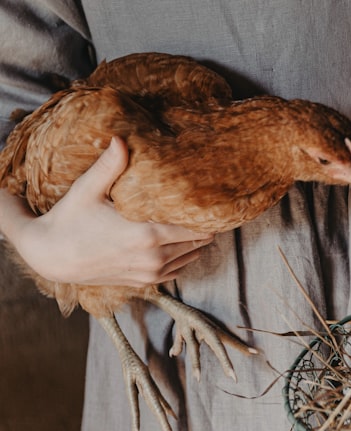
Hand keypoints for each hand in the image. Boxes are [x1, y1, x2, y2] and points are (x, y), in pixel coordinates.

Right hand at [1, 137, 213, 286]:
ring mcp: (150, 273)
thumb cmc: (68, 220)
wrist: (50, 257)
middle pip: (198, 241)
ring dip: (195, 241)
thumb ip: (110, 166)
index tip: (209, 199)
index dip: (205, 213)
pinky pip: (177, 271)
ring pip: (190, 257)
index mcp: (146, 235)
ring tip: (196, 221)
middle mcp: (154, 258)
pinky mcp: (144, 282)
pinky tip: (180, 242)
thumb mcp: (88, 190)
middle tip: (206, 207)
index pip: (195, 226)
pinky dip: (182, 257)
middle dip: (203, 224)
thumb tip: (120, 138)